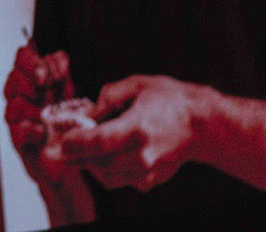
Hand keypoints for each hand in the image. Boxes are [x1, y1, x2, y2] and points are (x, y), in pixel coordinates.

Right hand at [4, 44, 77, 188]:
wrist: (69, 157)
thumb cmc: (65, 124)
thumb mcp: (69, 93)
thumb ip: (62, 72)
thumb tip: (58, 56)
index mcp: (31, 80)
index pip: (22, 57)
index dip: (33, 60)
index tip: (50, 72)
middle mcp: (21, 96)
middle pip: (14, 76)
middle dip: (32, 79)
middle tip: (46, 85)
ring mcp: (18, 119)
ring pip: (14, 103)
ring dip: (33, 106)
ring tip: (47, 114)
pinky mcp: (19, 142)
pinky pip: (17, 131)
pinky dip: (31, 129)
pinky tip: (42, 132)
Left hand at [53, 74, 201, 192]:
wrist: (205, 124)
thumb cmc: (173, 100)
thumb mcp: (138, 85)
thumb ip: (108, 97)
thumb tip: (88, 112)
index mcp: (138, 128)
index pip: (98, 142)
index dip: (76, 143)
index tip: (60, 140)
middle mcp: (143, 155)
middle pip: (99, 163)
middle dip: (77, 156)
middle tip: (61, 148)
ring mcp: (150, 171)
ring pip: (108, 176)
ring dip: (91, 166)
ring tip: (80, 153)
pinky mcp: (154, 179)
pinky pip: (123, 180)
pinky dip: (109, 172)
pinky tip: (105, 157)